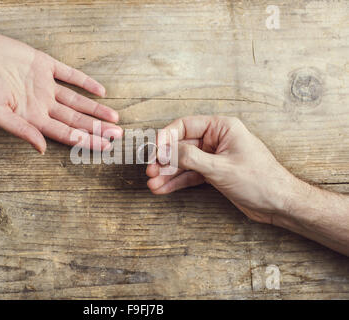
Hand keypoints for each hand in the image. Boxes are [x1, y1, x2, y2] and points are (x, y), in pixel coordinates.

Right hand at [0, 30, 121, 153]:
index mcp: (32, 118)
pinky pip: (69, 74)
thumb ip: (20, 130)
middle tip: (118, 136)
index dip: (86, 141)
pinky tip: (101, 91)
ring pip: (77, 101)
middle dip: (97, 129)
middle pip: (76, 120)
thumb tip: (41, 149)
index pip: (65, 134)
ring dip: (96, 109)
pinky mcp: (44, 65)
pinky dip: (85, 82)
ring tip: (114, 119)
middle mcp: (42, 104)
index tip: (105, 147)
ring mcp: (45, 85)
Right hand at [146, 116, 297, 223]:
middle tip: (151, 172)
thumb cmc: (260, 180)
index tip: (154, 152)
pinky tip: (164, 188)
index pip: (185, 126)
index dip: (166, 138)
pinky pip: (190, 175)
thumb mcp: (221, 168)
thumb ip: (191, 158)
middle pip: (181, 146)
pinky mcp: (214, 173)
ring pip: (183, 162)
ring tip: (153, 184)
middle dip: (164, 160)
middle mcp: (216, 140)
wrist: (279, 203)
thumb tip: (167, 151)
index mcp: (222, 128)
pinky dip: (177, 182)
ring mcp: (214, 157)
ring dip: (168, 173)